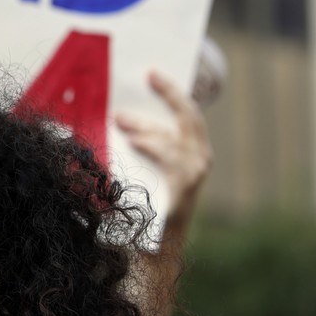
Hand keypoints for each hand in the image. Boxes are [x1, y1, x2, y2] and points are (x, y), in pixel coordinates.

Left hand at [115, 71, 211, 222]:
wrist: (153, 244)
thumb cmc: (144, 201)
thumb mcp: (141, 164)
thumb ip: (139, 140)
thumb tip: (116, 112)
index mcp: (192, 148)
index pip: (186, 111)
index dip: (171, 90)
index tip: (151, 72)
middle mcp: (200, 157)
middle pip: (188, 116)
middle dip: (168, 94)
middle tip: (145, 77)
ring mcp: (195, 172)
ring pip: (171, 138)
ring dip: (144, 126)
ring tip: (119, 120)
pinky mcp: (186, 188)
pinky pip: (170, 160)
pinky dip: (151, 147)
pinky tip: (133, 142)